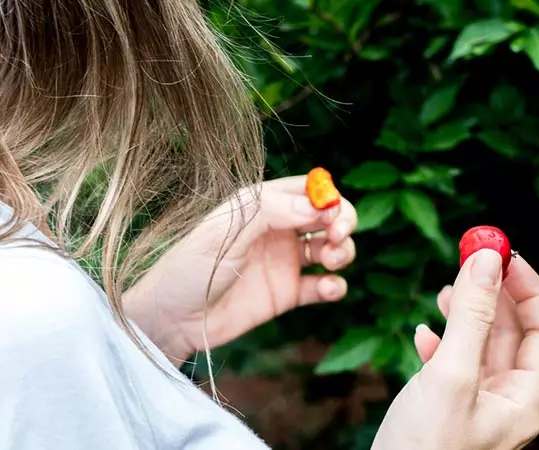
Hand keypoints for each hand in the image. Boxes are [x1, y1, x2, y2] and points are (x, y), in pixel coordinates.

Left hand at [124, 176, 357, 362]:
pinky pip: (324, 286)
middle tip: (336, 236)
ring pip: (332, 248)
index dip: (328, 197)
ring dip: (343, 251)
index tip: (329, 214)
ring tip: (330, 262)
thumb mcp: (226, 231)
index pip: (308, 189)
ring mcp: (285, 262)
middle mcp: (278, 230)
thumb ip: (271, 211)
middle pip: (328, 216)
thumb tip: (318, 205)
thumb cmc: (189, 267)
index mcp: (262, 205)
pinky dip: (335, 286)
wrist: (173, 320)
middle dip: (342, 221)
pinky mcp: (288, 294)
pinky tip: (327, 289)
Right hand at [372, 250, 538, 449]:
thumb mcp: (449, 375)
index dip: (529, 290)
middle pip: (512, 335)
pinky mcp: (447, 408)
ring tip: (446, 291)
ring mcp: (475, 405)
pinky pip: (453, 365)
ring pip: (481, 346)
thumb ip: (471, 317)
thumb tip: (488, 261)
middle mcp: (504, 402)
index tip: (504, 255)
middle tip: (472, 259)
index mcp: (522, 400)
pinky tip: (422, 335)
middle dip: (493, 295)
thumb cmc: (422, 449)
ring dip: (467, 314)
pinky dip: (440, 342)